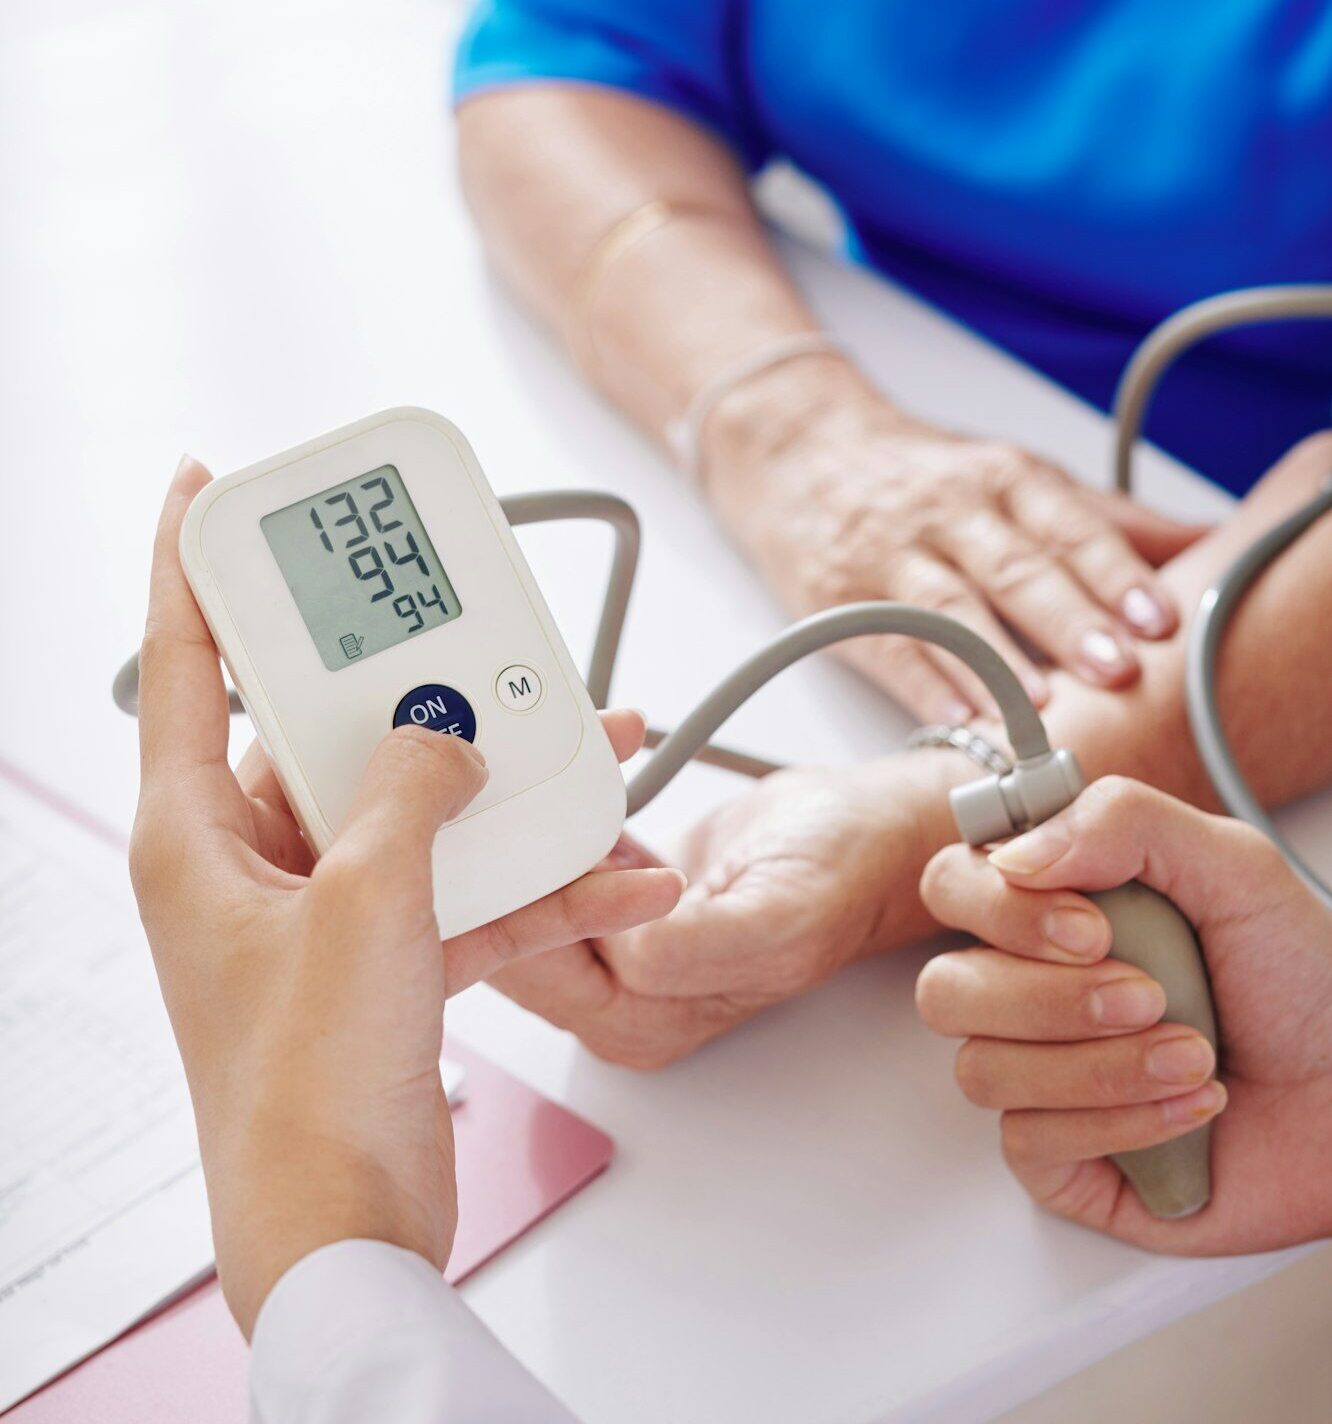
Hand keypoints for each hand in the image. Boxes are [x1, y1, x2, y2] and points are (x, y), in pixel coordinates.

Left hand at [130, 458, 683, 1335]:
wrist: (347, 1225)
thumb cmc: (306, 1080)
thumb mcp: (366, 904)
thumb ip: (410, 795)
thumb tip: (445, 734)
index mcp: (196, 833)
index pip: (182, 663)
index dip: (190, 564)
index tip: (205, 484)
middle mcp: (251, 862)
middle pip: (331, 730)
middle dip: (418, 687)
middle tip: (468, 627)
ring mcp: (325, 912)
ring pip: (419, 810)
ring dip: (505, 792)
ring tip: (593, 750)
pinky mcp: (388, 958)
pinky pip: (465, 890)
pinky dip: (534, 882)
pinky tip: (614, 874)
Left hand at [490, 750, 965, 1067]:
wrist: (872, 832)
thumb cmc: (842, 877)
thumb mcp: (776, 920)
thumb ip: (690, 948)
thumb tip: (616, 948)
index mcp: (639, 1018)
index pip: (530, 965)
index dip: (511, 893)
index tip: (504, 822)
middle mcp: (617, 991)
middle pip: (515, 924)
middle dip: (511, 845)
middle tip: (509, 770)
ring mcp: (615, 940)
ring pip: (533, 882)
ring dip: (536, 815)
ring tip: (552, 752)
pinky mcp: (621, 892)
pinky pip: (565, 851)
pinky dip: (566, 803)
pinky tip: (585, 761)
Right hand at [705, 362, 1203, 721]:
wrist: (801, 452)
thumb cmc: (924, 477)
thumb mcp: (1013, 476)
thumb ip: (1103, 518)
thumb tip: (1207, 543)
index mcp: (1003, 480)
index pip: (1068, 526)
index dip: (1115, 573)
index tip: (1157, 618)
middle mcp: (950, 513)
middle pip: (1016, 568)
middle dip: (1068, 620)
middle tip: (1116, 669)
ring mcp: (890, 558)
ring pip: (949, 609)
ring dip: (995, 660)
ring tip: (1037, 707)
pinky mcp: (839, 600)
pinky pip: (885, 645)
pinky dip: (922, 685)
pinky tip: (955, 721)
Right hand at [915, 776, 1331, 1253]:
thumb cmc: (1303, 981)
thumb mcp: (1233, 868)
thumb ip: (1124, 823)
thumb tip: (1018, 854)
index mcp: (1052, 908)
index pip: (952, 886)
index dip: (994, 907)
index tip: (1089, 926)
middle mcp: (1031, 988)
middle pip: (946, 989)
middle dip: (1047, 999)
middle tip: (1147, 995)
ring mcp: (1039, 1074)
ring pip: (981, 1069)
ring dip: (1097, 1067)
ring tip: (1192, 1055)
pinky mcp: (1060, 1155)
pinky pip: (1026, 1141)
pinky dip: (1116, 1122)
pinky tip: (1187, 1112)